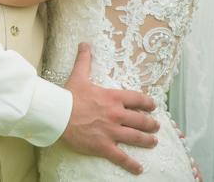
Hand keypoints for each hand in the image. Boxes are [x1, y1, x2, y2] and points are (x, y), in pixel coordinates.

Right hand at [60, 43, 159, 174]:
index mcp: (112, 98)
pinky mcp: (103, 146)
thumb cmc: (68, 96)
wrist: (58, 114)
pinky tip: (139, 168)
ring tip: (153, 142)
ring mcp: (111, 131)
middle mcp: (116, 115)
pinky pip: (121, 157)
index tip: (153, 106)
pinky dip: (131, 164)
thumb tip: (84, 45)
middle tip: (155, 126)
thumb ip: (84, 60)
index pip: (137, 99)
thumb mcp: (78, 76)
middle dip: (151, 124)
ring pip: (136, 138)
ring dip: (147, 141)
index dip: (148, 103)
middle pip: (140, 120)